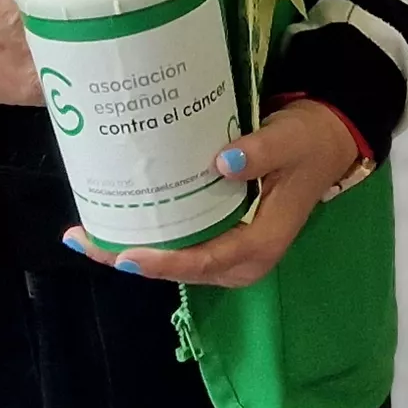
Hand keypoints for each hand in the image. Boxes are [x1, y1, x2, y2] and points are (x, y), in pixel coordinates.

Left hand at [62, 100, 361, 288]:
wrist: (324, 139)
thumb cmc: (307, 140)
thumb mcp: (291, 139)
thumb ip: (262, 150)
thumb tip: (224, 162)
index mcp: (263, 242)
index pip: (207, 260)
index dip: (166, 262)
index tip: (126, 255)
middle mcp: (243, 257)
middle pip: (181, 269)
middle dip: (132, 259)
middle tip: (83, 240)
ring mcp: (230, 249)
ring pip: (176, 261)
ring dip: (130, 251)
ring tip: (84, 235)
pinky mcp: (221, 234)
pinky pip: (180, 246)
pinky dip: (147, 239)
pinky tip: (113, 223)